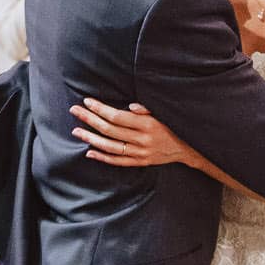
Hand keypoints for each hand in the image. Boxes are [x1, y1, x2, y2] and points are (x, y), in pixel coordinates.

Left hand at [73, 99, 200, 170]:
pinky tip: (89, 152)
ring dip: (91, 139)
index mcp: (147, 124)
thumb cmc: (174, 125)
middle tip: (74, 111)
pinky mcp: (141, 162)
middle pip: (110, 130)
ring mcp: (140, 153)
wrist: (190, 148)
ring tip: (76, 131)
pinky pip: (118, 161)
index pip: (117, 116)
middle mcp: (142, 139)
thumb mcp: (164, 113)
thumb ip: (147, 109)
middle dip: (89, 119)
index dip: (100, 109)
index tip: (87, 102)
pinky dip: (102, 157)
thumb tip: (129, 107)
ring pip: (110, 147)